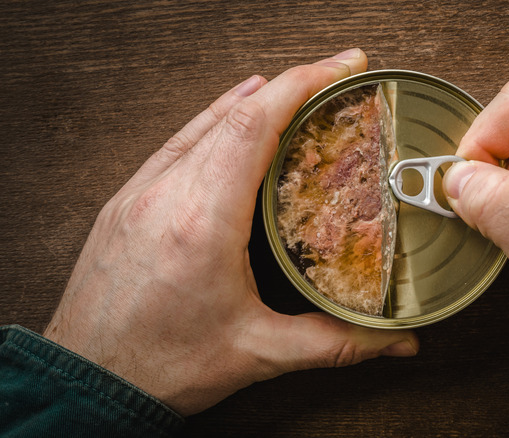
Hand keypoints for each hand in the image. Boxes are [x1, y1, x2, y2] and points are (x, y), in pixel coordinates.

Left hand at [43, 49, 418, 415]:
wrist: (87, 383)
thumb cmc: (160, 366)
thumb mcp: (259, 353)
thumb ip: (336, 343)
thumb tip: (396, 339)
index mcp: (202, 222)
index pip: (255, 125)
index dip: (303, 85)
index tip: (343, 68)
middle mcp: (165, 194)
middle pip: (234, 113)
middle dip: (292, 86)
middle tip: (337, 78)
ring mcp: (140, 192)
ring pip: (203, 122)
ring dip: (253, 99)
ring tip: (296, 88)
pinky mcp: (126, 201)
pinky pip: (177, 142)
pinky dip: (213, 119)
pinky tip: (231, 111)